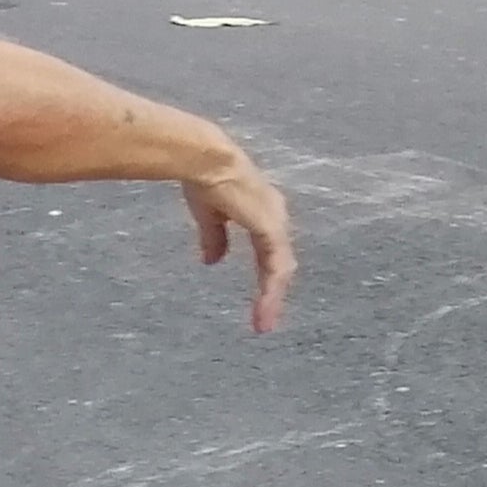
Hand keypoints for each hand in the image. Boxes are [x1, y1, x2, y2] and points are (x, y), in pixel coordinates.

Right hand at [182, 148, 295, 333]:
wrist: (207, 162)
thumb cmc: (207, 179)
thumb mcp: (209, 214)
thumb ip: (214, 237)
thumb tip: (211, 261)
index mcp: (262, 211)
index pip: (269, 248)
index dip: (265, 273)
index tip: (259, 297)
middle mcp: (274, 215)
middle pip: (279, 261)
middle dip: (272, 290)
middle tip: (263, 319)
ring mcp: (275, 223)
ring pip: (280, 268)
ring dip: (271, 297)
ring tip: (262, 324)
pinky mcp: (271, 229)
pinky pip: (276, 267)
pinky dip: (271, 290)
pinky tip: (264, 309)